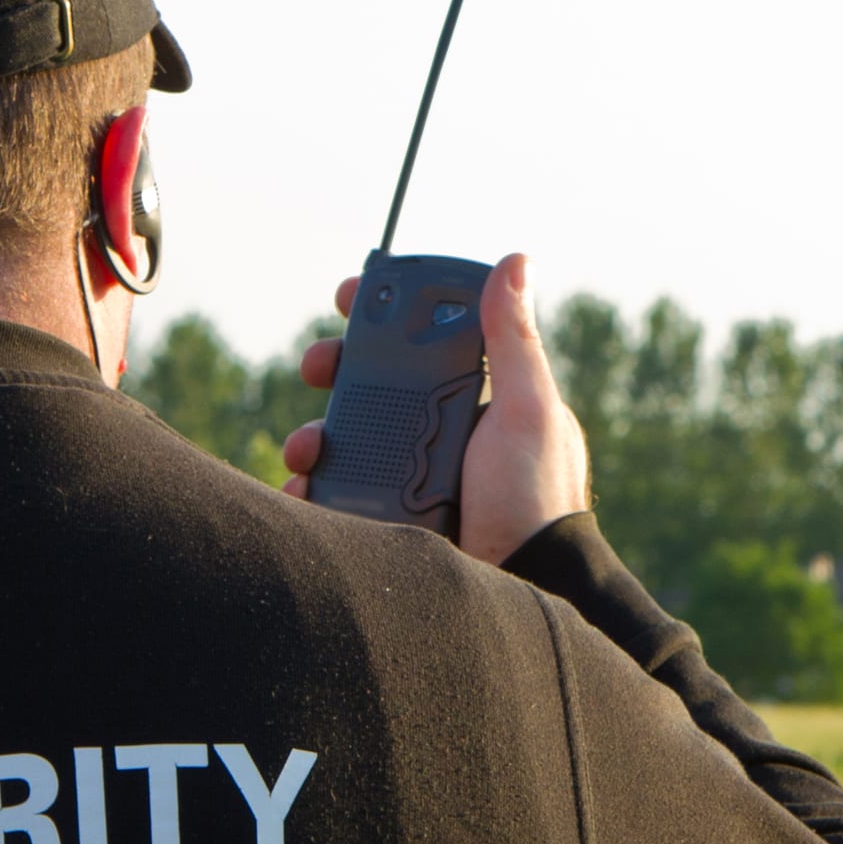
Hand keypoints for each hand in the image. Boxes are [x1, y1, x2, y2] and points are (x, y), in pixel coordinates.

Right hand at [280, 252, 591, 566]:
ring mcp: (410, 476)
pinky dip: (312, 490)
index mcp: (473, 396)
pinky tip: (305, 491)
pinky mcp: (388, 518)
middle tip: (316, 367)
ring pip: (345, 439)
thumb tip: (515, 261)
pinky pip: (337, 495)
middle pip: (371, 385)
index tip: (351, 297)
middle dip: (334, 370)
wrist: (524, 582)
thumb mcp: (529, 409)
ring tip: (308, 448)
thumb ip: (513, 339)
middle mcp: (440, 431)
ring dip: (314, 434)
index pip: (422, 341)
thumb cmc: (537, 497)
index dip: (385, 315)